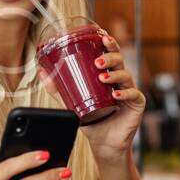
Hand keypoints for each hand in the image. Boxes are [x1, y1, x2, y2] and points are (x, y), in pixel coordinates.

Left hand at [38, 33, 144, 164]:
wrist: (103, 143)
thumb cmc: (90, 120)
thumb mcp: (72, 102)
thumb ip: (58, 89)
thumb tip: (42, 73)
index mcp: (107, 74)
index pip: (109, 54)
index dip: (108, 43)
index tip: (102, 36)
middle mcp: (120, 80)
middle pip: (120, 60)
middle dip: (110, 56)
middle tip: (97, 61)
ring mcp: (129, 91)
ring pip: (125, 75)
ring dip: (114, 74)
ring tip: (102, 77)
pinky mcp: (137, 104)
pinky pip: (134, 94)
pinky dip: (125, 93)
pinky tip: (116, 94)